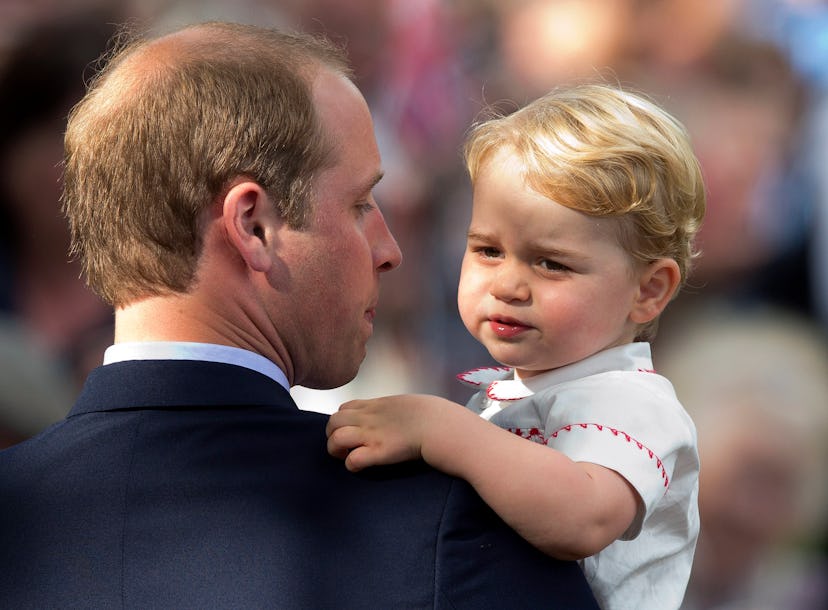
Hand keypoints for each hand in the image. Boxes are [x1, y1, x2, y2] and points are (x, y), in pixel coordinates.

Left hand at [325, 394, 442, 471]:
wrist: (442, 426)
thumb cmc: (434, 415)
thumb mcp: (409, 404)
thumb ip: (395, 410)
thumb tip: (397, 417)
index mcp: (377, 405)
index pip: (345, 407)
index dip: (343, 421)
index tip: (352, 431)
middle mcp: (369, 418)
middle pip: (333, 421)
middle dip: (333, 435)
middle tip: (345, 446)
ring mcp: (372, 434)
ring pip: (336, 438)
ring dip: (336, 450)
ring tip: (347, 456)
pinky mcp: (378, 453)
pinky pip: (352, 460)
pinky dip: (352, 465)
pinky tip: (361, 466)